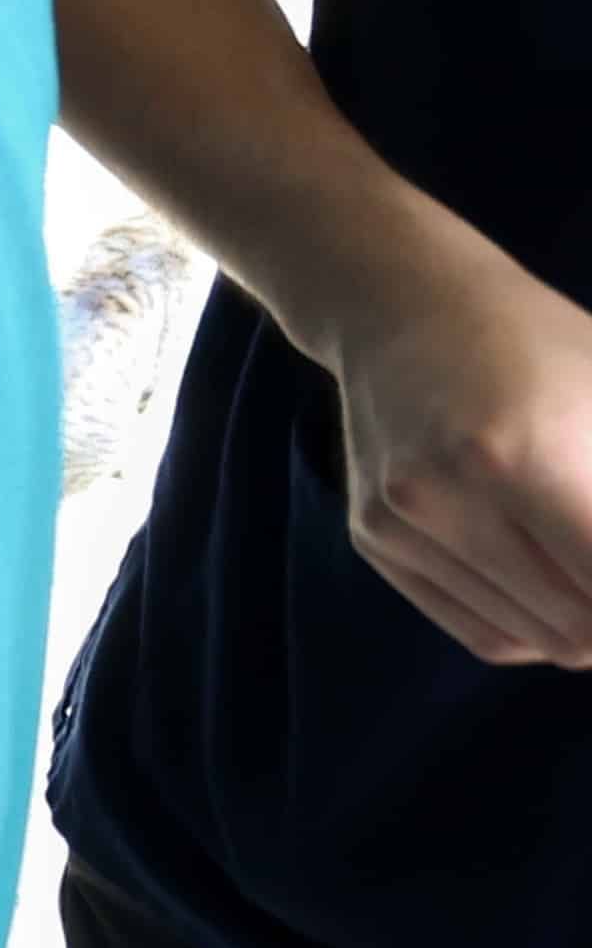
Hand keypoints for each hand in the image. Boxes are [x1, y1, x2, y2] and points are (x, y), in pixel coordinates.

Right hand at [319, 234, 591, 666]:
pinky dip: (543, 631)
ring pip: (538, 641)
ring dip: (591, 627)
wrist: (406, 306)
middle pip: (581, 630)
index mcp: (519, 454)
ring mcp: (401, 523)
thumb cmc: (541, 343)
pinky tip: (562, 588)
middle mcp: (444, 497)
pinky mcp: (376, 539)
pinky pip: (487, 633)